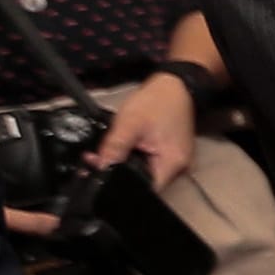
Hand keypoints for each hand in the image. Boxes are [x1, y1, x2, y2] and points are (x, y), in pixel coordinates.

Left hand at [85, 75, 195, 192]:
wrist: (175, 85)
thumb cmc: (156, 102)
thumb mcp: (129, 124)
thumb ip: (113, 148)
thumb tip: (100, 168)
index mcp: (171, 164)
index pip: (144, 189)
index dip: (120, 185)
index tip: (101, 174)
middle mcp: (179, 167)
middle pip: (144, 182)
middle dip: (120, 173)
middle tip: (96, 160)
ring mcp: (177, 160)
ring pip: (146, 172)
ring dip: (127, 165)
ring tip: (108, 151)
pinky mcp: (172, 153)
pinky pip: (151, 163)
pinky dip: (136, 158)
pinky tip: (125, 147)